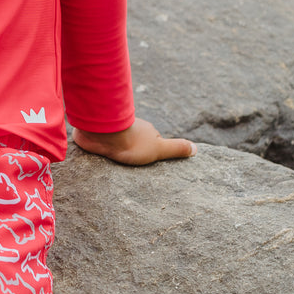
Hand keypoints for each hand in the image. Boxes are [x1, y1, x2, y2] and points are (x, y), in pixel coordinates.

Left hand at [72, 117, 194, 164]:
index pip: (152, 143)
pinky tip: (101, 157)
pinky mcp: (97, 135)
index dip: (151, 152)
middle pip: (135, 141)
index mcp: (146, 131)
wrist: (102, 134)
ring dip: (117, 149)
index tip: (149, 161)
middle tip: (132, 165)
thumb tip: (196, 148)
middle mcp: (131, 129)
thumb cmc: (132, 142)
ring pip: (118, 141)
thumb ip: (176, 149)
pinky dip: (103, 148)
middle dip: (133, 151)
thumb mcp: (159, 149)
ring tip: (116, 164)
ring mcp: (113, 131)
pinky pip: (102, 142)